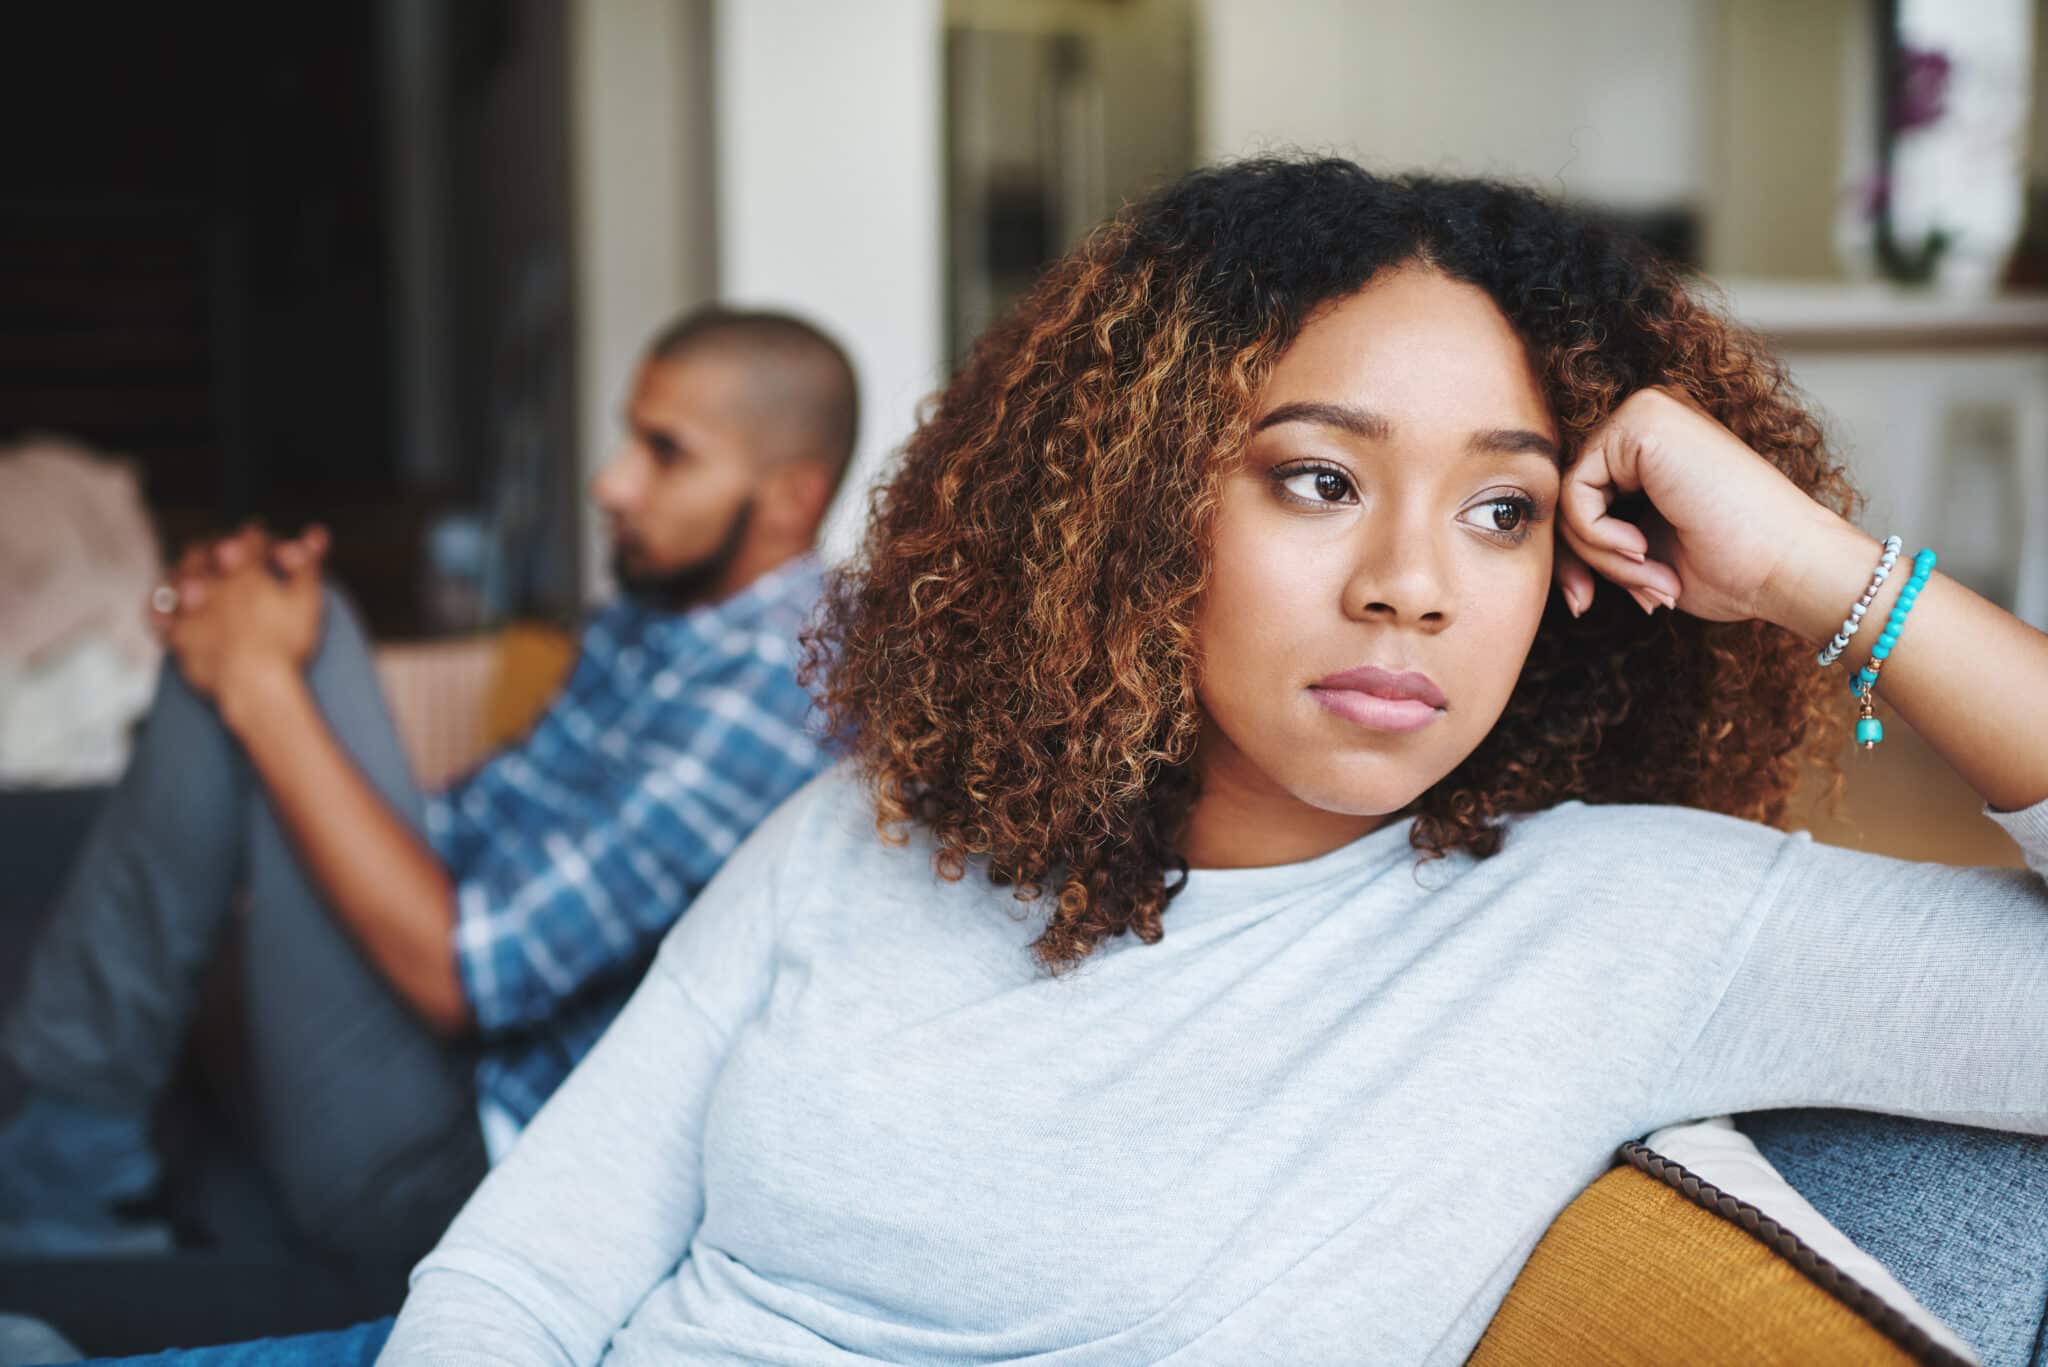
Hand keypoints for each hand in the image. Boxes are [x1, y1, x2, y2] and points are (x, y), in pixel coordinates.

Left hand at [165, 527, 328, 704]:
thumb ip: (309, 562)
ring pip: (177, 575)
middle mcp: (212, 582)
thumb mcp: (307, 599)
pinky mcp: (177, 636)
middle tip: (224, 550)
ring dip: (185, 569)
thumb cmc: (286, 643)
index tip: (260, 536)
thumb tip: (315, 532)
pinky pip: (157, 614)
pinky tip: (170, 604)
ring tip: (195, 573)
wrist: (255, 685)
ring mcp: (190, 609)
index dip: (257, 535)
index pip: (249, 538)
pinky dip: (160, 606)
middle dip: (214, 546)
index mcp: (245, 569)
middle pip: (204, 550)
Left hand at [1551, 387, 1843, 623]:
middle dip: (1578, 558)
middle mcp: (1648, 418)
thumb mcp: (1644, 555)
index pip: (1579, 496)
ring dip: (1599, 556)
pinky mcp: (1642, 422)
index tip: (1583, 602)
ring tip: (1651, 577)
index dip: (1574, 556)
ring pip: (1568, 495)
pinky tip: (1644, 551)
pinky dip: (1597, 537)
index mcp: (1652, 445)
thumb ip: (1598, 540)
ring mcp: (1646, 413)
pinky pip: (1575, 491)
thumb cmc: (1735, 568)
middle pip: (1566, 493)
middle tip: (1607, 601)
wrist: (1790, 568)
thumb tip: (1554, 565)